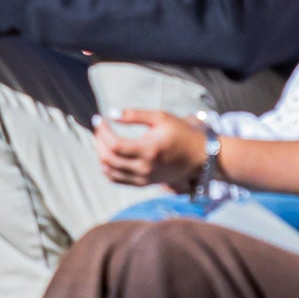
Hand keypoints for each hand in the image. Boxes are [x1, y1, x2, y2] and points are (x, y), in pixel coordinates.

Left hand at [94, 109, 208, 189]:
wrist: (199, 156)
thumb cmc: (181, 133)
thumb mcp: (161, 117)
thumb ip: (135, 115)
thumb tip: (112, 114)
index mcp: (149, 150)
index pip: (115, 145)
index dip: (102, 132)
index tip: (98, 119)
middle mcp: (144, 168)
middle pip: (109, 159)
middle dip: (98, 141)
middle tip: (98, 127)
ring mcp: (143, 178)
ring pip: (110, 172)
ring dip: (101, 155)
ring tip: (101, 138)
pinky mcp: (143, 183)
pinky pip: (117, 180)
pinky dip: (107, 168)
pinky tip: (108, 155)